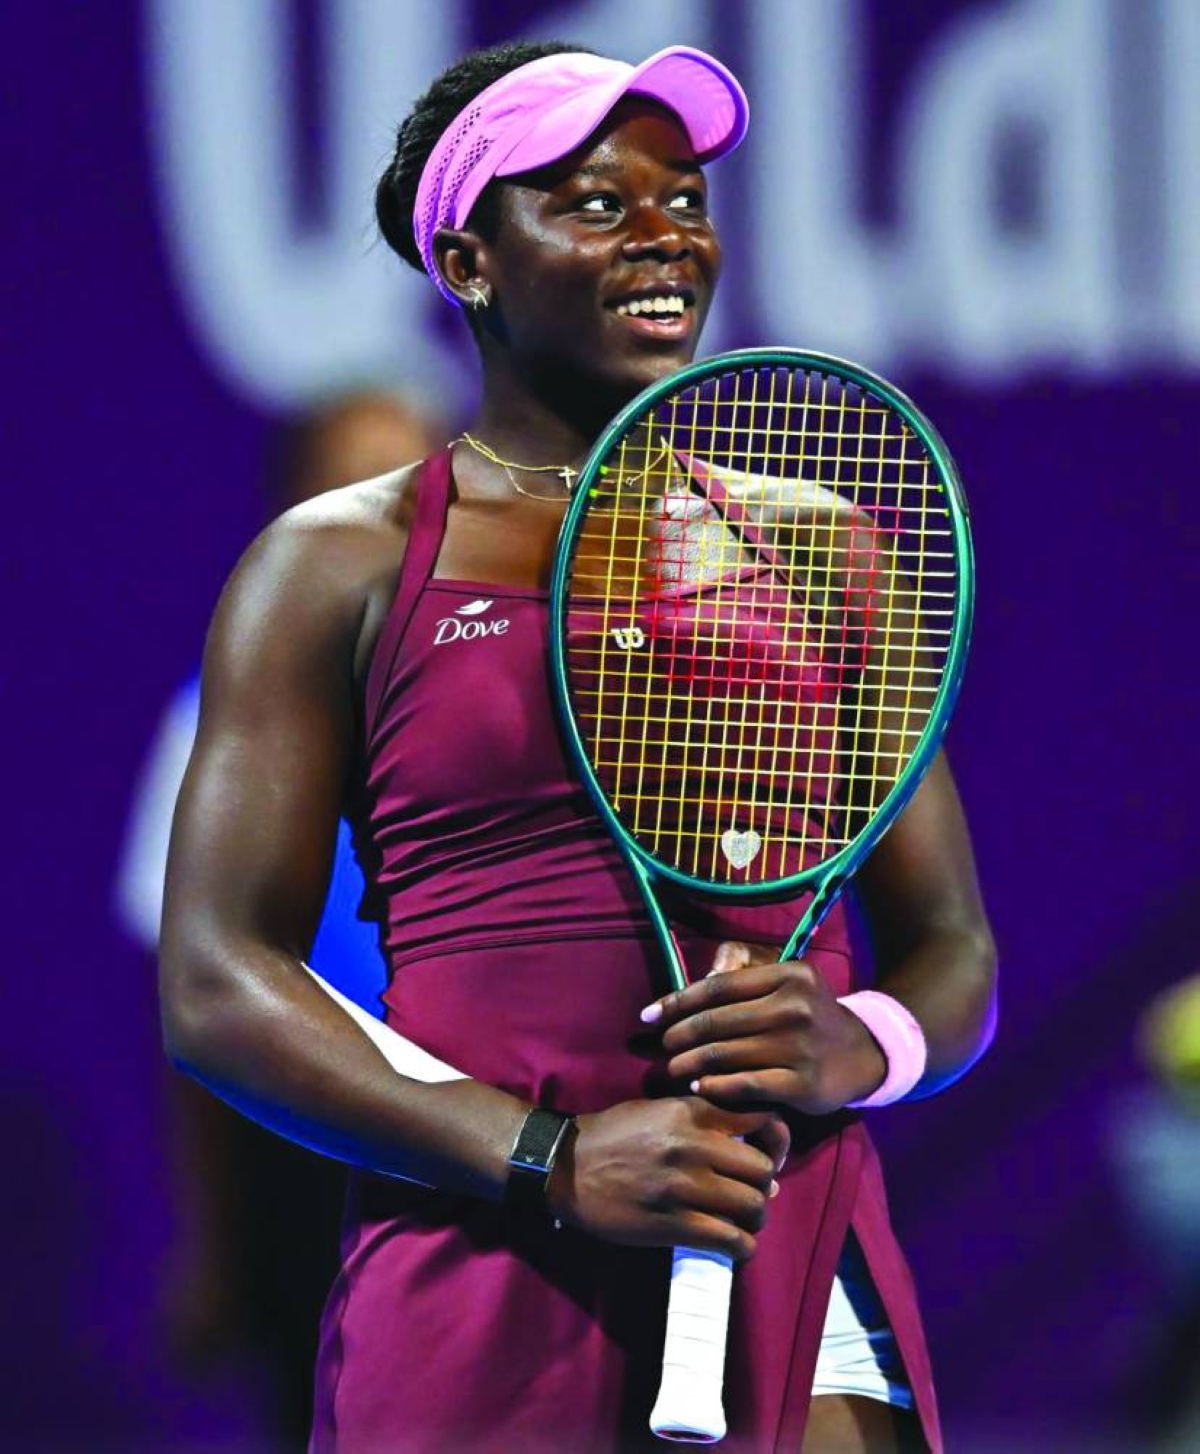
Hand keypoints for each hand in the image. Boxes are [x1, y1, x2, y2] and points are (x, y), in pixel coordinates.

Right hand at [546, 1095, 789, 1260]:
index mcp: (692, 1112)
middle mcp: (695, 1146)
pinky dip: (741, 1247)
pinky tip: (733, 1246)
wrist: (565, 1167)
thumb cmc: (613, 1134)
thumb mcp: (659, 1109)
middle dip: (764, 1187)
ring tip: (742, 1223)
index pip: (762, 1122)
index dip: (776, 1144)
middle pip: (763, 1171)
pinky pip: (731, 1240)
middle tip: (750, 1197)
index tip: (768, 1159)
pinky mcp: (674, 1224)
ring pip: (753, 1207)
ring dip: (754, 1219)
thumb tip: (755, 1155)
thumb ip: (704, 1121)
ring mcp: (685, 1187)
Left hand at [644, 941, 886, 1115]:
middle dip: (678, 1035)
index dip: (678, 1001)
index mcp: (788, 975)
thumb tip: (694, 987)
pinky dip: (716, 1086)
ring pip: (725, 1054)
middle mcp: (795, 1006)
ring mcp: (800, 1046)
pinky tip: (699, 1087)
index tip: (649, 1015)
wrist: (864, 1054)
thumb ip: (744, 976)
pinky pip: (745, 1085)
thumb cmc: (811, 1016)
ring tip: (671, 1069)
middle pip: (717, 1021)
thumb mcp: (787, 983)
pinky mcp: (802, 1083)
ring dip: (689, 1063)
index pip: (718, 986)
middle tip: (660, 1047)